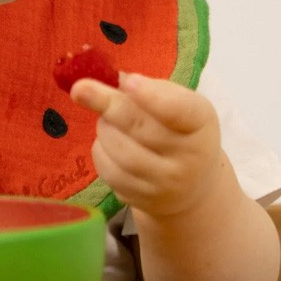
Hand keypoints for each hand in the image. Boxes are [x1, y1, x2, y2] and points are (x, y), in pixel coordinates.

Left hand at [70, 73, 223, 219]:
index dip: (152, 96)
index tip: (128, 82)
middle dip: (108, 105)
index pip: (179, 110)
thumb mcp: (179, 104)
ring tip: (106, 117)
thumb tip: (111, 80)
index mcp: (200, 123)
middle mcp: (189, 158)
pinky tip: (108, 141)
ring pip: (120, 151)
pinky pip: (109, 170)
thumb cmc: (180, 132)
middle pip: (140, 128)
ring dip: (104, 127)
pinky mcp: (143, 200)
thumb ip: (150, 90)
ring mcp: (165, 184)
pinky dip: (101, 150)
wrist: (191, 186)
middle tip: (80, 89)